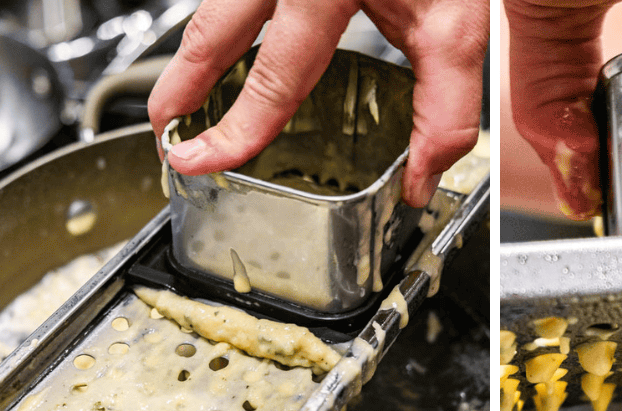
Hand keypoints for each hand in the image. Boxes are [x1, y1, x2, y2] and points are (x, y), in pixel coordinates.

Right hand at [148, 0, 486, 206]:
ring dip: (201, 50)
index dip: (237, 127)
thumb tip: (418, 181)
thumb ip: (444, 111)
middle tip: (166, 125)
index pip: (273, 76)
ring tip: (184, 95)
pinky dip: (229, 22)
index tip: (202, 158)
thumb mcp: (455, 28)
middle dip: (184, 81)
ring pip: (220, 1)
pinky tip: (229, 51)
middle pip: (216, 26)